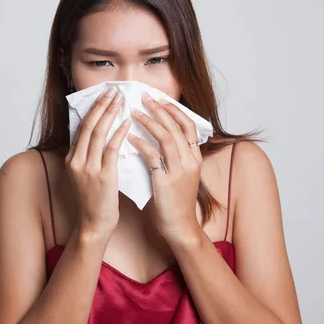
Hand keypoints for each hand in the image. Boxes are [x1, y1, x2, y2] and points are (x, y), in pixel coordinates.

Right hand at [65, 87, 131, 237]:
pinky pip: (111, 149)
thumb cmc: (94, 200)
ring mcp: (88, 168)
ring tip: (120, 100)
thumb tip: (100, 135)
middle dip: (101, 106)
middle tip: (113, 91)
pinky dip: (119, 133)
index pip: (81, 127)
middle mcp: (77, 161)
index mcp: (72, 159)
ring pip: (98, 133)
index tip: (104, 96)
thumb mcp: (84, 175)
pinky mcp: (103, 176)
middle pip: (88, 126)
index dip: (93, 109)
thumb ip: (89, 156)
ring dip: (110, 114)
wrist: (93, 224)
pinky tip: (127, 122)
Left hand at [127, 92, 202, 241]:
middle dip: (159, 109)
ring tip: (134, 111)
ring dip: (149, 122)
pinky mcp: (166, 181)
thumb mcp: (180, 174)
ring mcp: (179, 171)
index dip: (173, 110)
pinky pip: (153, 157)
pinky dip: (141, 144)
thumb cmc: (175, 201)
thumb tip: (158, 135)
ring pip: (166, 138)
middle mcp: (190, 161)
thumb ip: (173, 155)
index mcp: (195, 158)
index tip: (158, 99)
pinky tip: (129, 137)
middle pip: (177, 127)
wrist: (179, 227)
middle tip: (144, 97)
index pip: (188, 125)